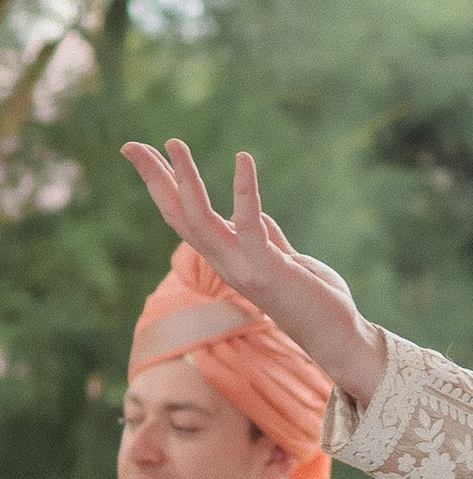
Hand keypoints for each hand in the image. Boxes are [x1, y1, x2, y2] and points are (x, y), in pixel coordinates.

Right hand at [116, 143, 383, 403]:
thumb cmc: (312, 298)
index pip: (183, 216)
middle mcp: (224, 262)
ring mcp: (242, 267)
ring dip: (185, 179)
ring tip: (173, 143)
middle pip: (177, 214)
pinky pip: (250, 224)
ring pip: (199, 218)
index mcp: (226, 256)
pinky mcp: (267, 269)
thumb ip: (266, 237)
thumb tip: (255, 215)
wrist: (336, 336)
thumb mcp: (283, 258)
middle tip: (130, 145)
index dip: (162, 186)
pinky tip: (243, 159)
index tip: (143, 153)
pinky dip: (245, 191)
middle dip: (154, 178)